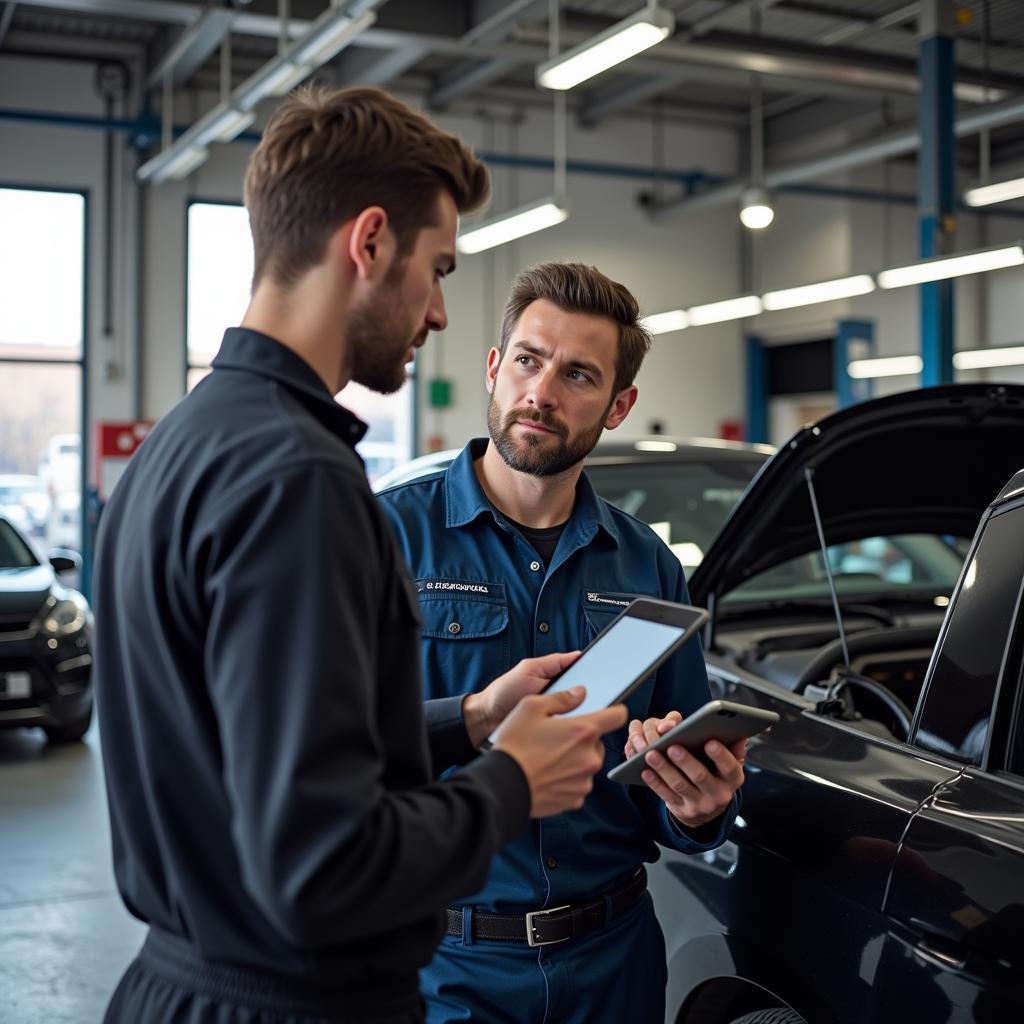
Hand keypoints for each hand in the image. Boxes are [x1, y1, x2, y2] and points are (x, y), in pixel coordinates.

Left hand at [463, 651, 582, 747]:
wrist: (488, 718)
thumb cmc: (505, 691)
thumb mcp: (529, 670)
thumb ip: (554, 662)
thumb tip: (578, 655)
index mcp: (555, 676)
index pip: (581, 672)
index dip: (592, 674)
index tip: (602, 675)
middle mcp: (559, 694)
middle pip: (583, 694)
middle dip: (587, 695)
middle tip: (587, 697)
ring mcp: (556, 711)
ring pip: (578, 710)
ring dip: (578, 710)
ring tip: (577, 710)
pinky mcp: (553, 728)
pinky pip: (567, 725)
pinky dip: (569, 724)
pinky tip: (570, 722)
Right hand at [492, 687, 626, 817]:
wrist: (502, 785)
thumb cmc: (514, 745)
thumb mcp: (531, 707)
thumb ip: (561, 698)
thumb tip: (580, 693)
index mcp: (583, 731)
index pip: (617, 716)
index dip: (613, 711)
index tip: (607, 713)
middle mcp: (590, 757)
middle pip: (598, 742)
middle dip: (582, 739)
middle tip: (557, 738)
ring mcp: (584, 781)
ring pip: (587, 764)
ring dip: (575, 760)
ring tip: (548, 758)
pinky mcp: (576, 799)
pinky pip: (578, 784)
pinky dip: (567, 779)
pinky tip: (548, 775)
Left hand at [628, 713, 745, 828]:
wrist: (707, 811)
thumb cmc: (717, 776)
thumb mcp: (729, 765)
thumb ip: (733, 749)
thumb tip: (739, 734)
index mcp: (732, 779)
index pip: (730, 767)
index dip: (721, 756)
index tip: (709, 742)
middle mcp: (718, 794)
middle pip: (700, 777)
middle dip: (685, 761)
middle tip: (672, 746)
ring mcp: (699, 804)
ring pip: (679, 785)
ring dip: (664, 769)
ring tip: (651, 754)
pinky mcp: (681, 809)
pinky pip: (666, 795)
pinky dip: (655, 783)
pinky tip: (645, 771)